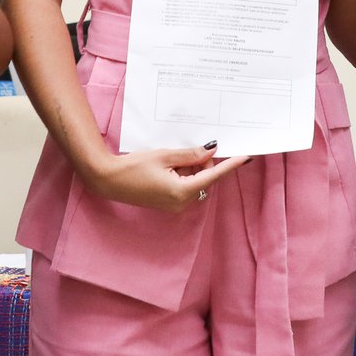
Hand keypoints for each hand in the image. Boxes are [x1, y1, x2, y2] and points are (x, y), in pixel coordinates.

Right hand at [86, 144, 247, 212]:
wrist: (109, 180)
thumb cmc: (134, 166)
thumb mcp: (164, 155)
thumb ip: (191, 155)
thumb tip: (211, 151)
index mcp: (182, 191)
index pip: (213, 176)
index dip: (230, 165)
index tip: (245, 157)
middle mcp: (181, 202)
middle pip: (204, 178)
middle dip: (201, 163)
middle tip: (186, 149)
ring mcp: (175, 205)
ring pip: (195, 182)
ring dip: (190, 168)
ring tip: (170, 158)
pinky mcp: (169, 203)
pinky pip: (185, 187)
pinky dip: (183, 175)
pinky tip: (168, 166)